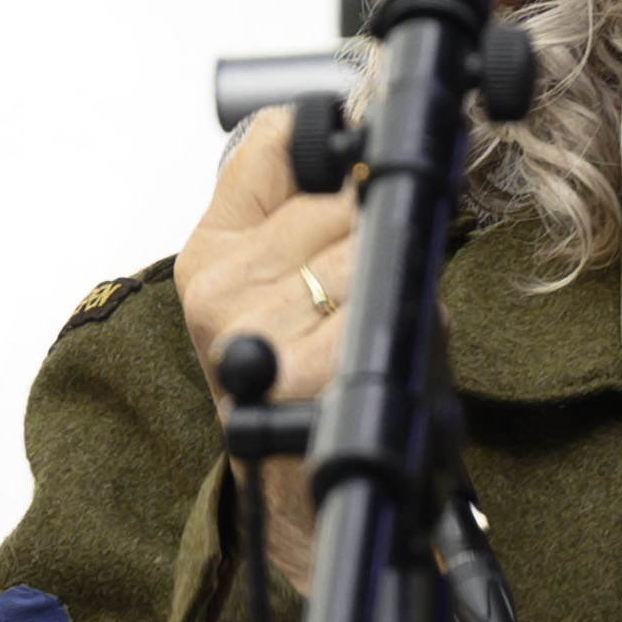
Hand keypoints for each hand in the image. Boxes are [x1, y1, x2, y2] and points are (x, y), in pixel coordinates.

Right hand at [174, 109, 356, 594]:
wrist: (299, 492)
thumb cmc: (303, 386)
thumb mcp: (280, 285)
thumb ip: (299, 203)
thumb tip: (353, 129)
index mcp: (208, 255)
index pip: (279, 143)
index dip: (341, 149)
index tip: (364, 170)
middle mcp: (218, 288)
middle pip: (341, 196)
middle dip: (380, 231)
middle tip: (371, 291)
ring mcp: (257, 327)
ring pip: (369, 246)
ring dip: (400, 282)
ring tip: (373, 332)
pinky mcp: (304, 367)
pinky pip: (388, 304)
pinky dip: (413, 324)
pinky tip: (384, 359)